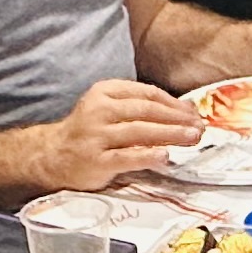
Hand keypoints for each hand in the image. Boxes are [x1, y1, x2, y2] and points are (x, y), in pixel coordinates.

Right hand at [40, 79, 206, 190]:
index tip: (194, 114)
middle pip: (147, 111)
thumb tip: (185, 112)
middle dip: (178, 119)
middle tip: (199, 127)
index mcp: (105, 92)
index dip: (174, 104)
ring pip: (140, 132)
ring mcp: (96, 135)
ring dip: (171, 134)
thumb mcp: (108, 109)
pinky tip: (165, 156)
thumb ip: (140, 108)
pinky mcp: (95, 160)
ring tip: (192, 138)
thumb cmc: (89, 132)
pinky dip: (148, 156)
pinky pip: (127, 157)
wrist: (52, 155)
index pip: (147, 94)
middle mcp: (100, 110)